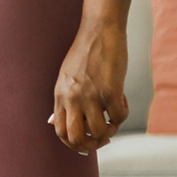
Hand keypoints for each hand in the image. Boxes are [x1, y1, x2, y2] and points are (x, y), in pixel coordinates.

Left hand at [49, 21, 130, 154]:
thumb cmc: (86, 54)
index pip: (60, 131)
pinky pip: (119, 118)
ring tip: (113, 115)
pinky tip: (122, 98)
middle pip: (76, 138)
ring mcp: (91, 95)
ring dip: (111, 129)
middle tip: (103, 138)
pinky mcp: (110, 91)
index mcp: (60, 94)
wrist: (100, 31)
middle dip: (91, 146)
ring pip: (99, 132)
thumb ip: (63, 101)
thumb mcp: (66, 78)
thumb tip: (54, 124)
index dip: (74, 143)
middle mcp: (72, 97)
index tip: (87, 141)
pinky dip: (123, 113)